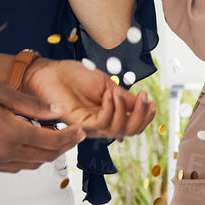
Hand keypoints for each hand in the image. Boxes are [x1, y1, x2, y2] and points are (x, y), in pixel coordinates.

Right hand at [0, 82, 83, 171]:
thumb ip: (33, 105)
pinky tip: (32, 145)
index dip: (70, 137)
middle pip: (46, 156)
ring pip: (32, 164)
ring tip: (55, 138)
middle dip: (64, 146)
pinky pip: (16, 167)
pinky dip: (30, 158)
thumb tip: (58, 112)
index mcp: (13, 134)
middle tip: (75, 135)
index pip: (52, 141)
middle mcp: (6, 153)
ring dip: (47, 154)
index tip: (81, 130)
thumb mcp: (4, 93)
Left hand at [23, 58, 156, 138]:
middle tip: (146, 98)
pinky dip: (111, 108)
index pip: (132, 124)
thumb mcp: (106, 84)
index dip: (146, 116)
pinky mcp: (80, 123)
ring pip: (118, 130)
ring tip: (117, 93)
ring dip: (124, 110)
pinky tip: (108, 95)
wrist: (51, 73)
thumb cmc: (74, 76)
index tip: (153, 101)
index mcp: (109, 114)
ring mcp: (91, 125)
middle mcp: (102, 123)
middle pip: (130, 131)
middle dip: (142, 116)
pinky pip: (102, 122)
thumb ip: (123, 96)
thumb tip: (141, 103)